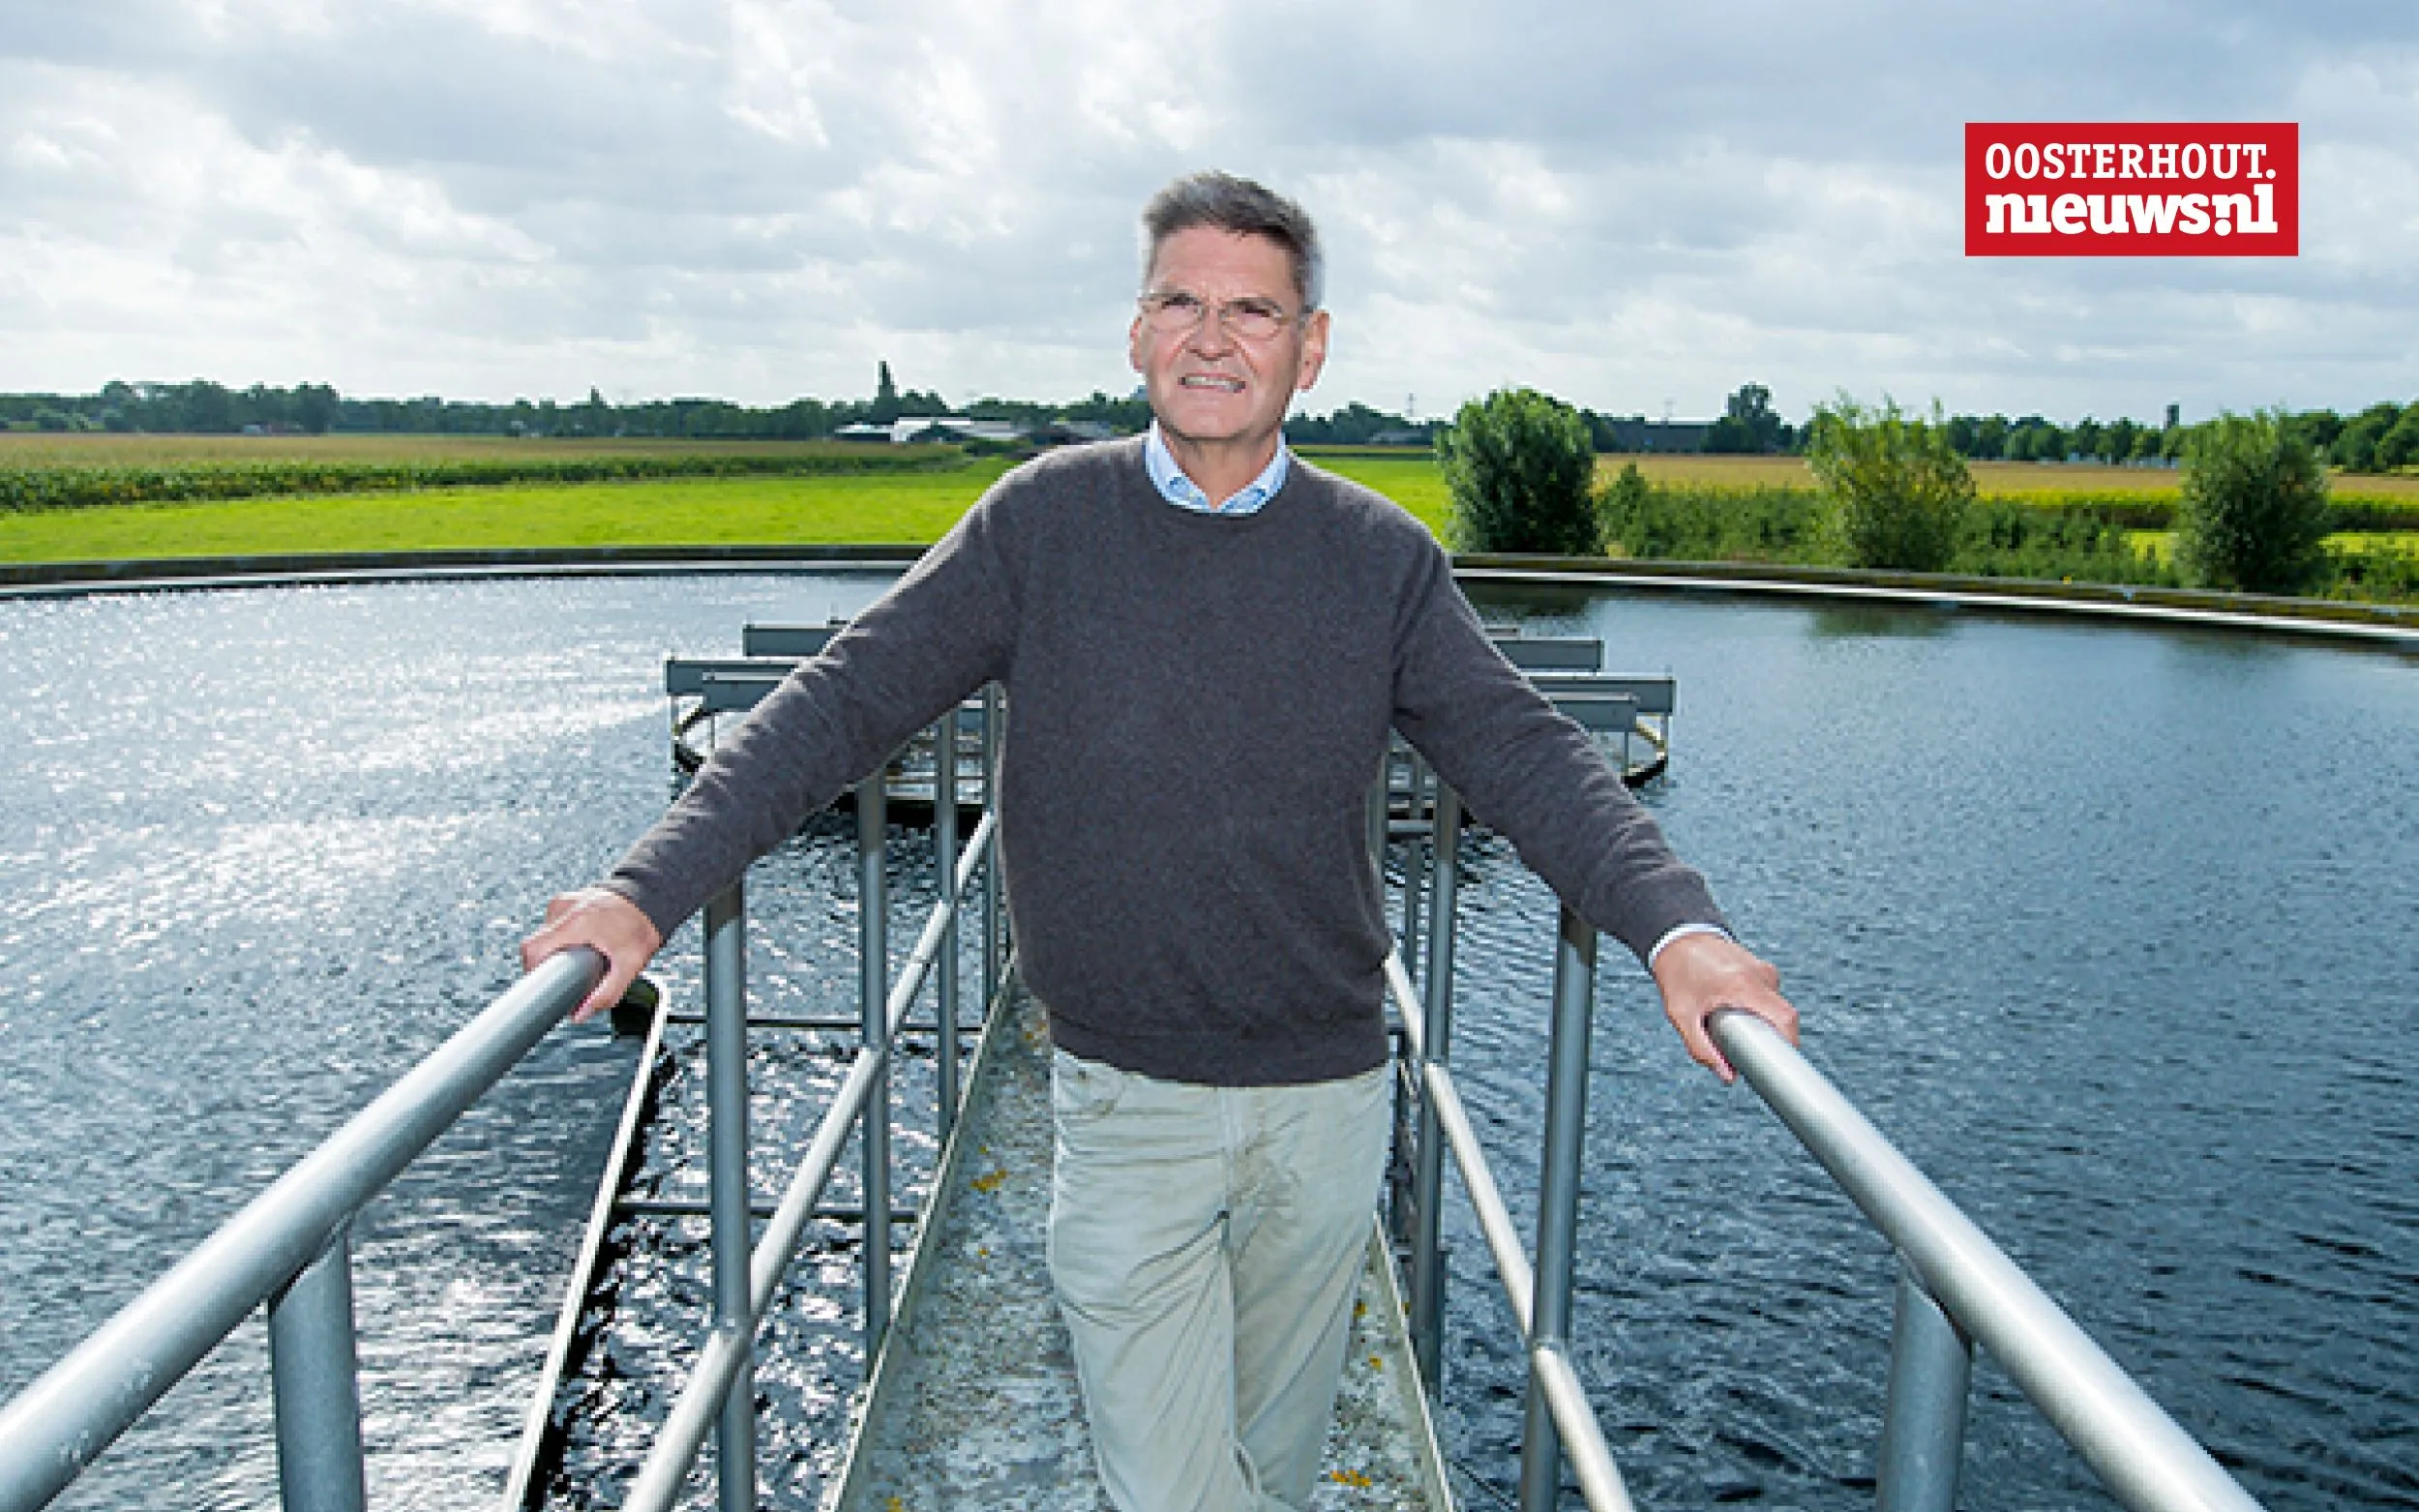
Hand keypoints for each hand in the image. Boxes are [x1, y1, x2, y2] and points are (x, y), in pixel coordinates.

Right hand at [521, 886, 663, 1023]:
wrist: (650, 900)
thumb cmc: (641, 931)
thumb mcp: (629, 967)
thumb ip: (606, 994)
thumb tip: (579, 1015)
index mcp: (576, 923)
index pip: (533, 949)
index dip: (532, 971)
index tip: (542, 985)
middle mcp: (565, 908)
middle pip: (535, 944)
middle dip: (545, 965)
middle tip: (565, 976)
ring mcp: (564, 901)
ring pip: (543, 934)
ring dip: (554, 950)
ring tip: (577, 957)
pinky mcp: (566, 899)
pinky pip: (553, 924)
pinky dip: (561, 937)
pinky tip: (580, 942)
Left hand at [1650, 931, 1797, 1083]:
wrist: (1677, 938)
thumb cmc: (1678, 976)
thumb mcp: (1682, 1015)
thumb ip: (1701, 1048)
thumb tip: (1729, 1077)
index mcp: (1744, 985)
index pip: (1785, 1019)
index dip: (1790, 1045)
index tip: (1781, 1064)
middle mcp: (1761, 975)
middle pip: (1784, 1017)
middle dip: (1771, 1039)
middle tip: (1748, 1050)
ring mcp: (1764, 969)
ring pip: (1776, 1008)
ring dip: (1762, 1023)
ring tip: (1732, 1023)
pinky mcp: (1763, 969)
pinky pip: (1769, 997)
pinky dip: (1758, 1010)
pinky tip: (1734, 1009)